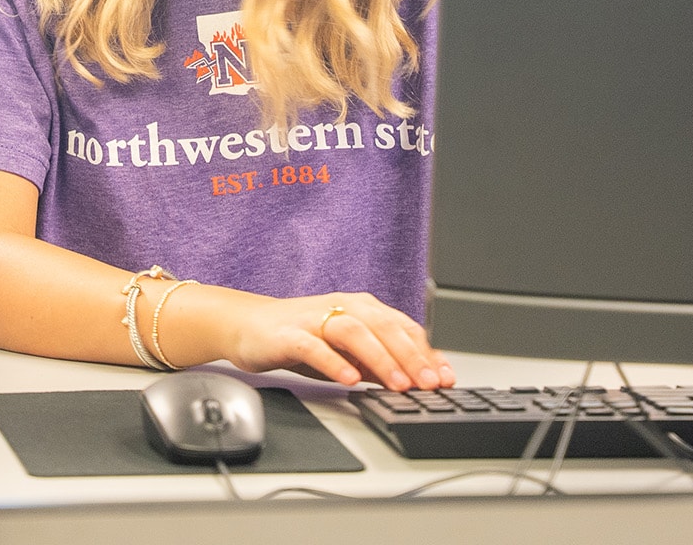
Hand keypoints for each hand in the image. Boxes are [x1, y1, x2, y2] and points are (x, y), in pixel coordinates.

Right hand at [219, 291, 454, 391]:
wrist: (248, 326)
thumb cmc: (300, 337)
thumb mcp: (347, 352)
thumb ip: (378, 363)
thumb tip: (413, 381)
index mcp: (361, 308)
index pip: (402, 327)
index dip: (426, 353)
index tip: (444, 378)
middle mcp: (342, 307)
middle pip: (383, 326)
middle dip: (410, 357)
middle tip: (428, 384)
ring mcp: (316, 318)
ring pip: (354, 331)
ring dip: (379, 358)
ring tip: (396, 385)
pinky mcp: (290, 333)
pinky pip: (315, 346)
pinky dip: (334, 362)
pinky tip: (349, 380)